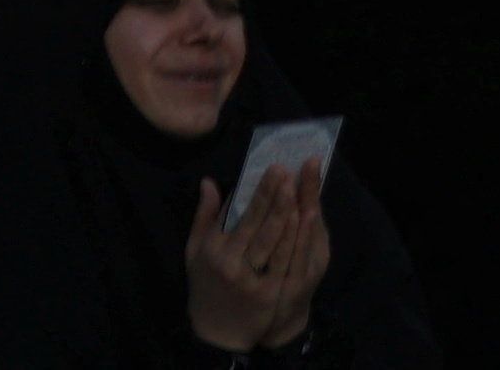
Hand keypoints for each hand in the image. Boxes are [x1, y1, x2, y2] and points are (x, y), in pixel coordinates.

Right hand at [187, 155, 334, 353]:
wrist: (217, 331)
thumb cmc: (206, 284)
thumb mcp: (195, 251)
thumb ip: (204, 216)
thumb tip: (209, 181)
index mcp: (213, 249)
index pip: (238, 214)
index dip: (258, 191)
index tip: (272, 167)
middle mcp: (230, 262)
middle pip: (256, 223)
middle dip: (273, 195)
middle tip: (287, 170)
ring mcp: (250, 278)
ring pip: (272, 240)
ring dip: (285, 212)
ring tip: (296, 187)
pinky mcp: (267, 292)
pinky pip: (283, 262)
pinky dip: (294, 239)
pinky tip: (304, 220)